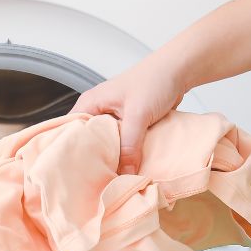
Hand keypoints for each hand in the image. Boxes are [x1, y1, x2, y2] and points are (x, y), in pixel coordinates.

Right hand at [71, 56, 186, 174]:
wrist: (178, 71)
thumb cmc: (154, 80)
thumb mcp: (138, 114)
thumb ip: (130, 145)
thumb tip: (125, 174)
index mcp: (90, 104)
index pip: (71, 132)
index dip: (73, 153)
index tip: (79, 173)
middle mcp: (98, 111)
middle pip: (89, 142)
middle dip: (95, 160)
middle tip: (98, 180)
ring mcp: (113, 119)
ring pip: (107, 145)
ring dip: (113, 158)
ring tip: (113, 177)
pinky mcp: (128, 125)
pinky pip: (123, 144)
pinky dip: (127, 154)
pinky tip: (129, 167)